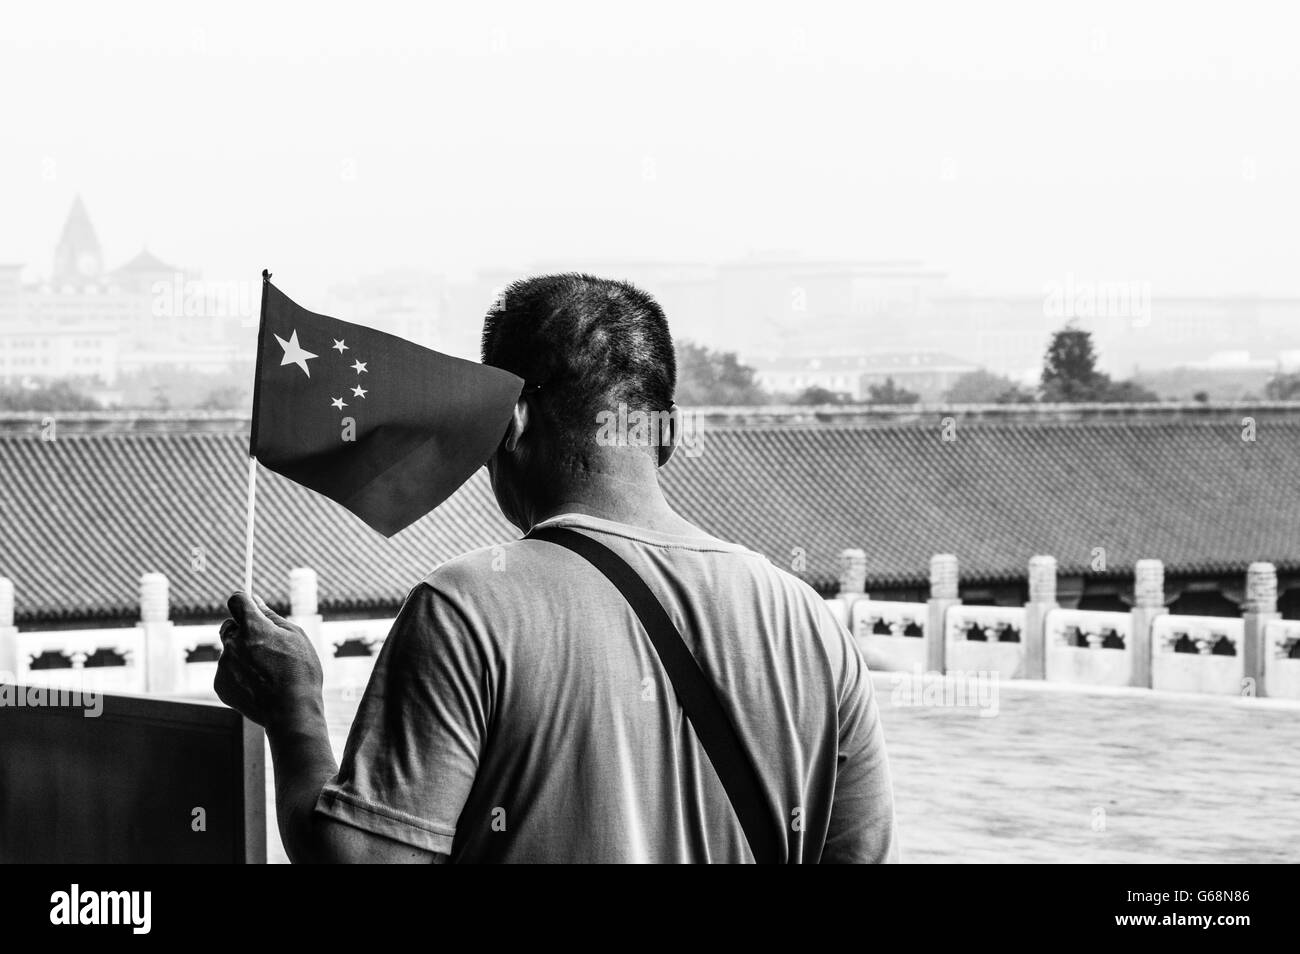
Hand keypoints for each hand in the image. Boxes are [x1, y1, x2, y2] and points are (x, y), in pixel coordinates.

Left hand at [215, 592, 323, 728]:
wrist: (291, 712)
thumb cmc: (300, 671)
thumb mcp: (296, 637)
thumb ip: (272, 617)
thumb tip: (256, 601)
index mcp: (253, 627)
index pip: (236, 600)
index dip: (244, 600)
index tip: (250, 605)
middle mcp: (233, 643)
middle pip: (230, 626)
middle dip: (244, 630)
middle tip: (265, 644)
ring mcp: (224, 665)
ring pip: (230, 650)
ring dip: (243, 654)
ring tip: (267, 671)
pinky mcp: (220, 684)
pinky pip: (228, 670)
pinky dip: (239, 673)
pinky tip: (258, 684)